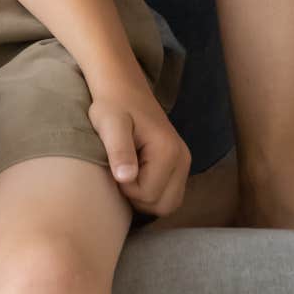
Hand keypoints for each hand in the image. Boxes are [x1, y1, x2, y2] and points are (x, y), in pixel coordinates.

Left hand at [87, 80, 189, 216]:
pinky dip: (152, 193)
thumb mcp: (109, 124)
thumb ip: (119, 150)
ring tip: (126, 173)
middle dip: (137, 198)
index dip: (125, 189)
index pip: (148, 196)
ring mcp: (184, 163)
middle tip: (119, 172)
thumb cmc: (112, 104)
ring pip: (168, 204)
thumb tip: (126, 178)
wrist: (123, 86)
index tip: (113, 166)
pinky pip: (169, 194)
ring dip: (144, 197)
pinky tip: (135, 175)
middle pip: (163, 206)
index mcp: (168, 152)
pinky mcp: (179, 164)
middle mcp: (183, 160)